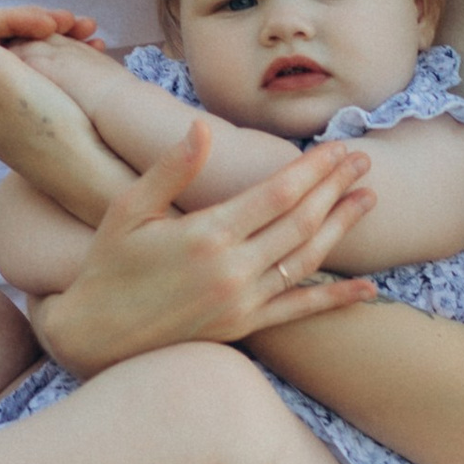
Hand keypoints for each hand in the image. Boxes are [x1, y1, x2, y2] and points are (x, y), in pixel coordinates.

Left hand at [0, 0, 122, 214]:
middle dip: (35, 23)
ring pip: (19, 45)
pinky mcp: (20, 106)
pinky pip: (34, 62)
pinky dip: (59, 50)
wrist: (88, 173)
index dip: (12, 17)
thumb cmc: (46, 129)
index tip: (50, 21)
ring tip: (87, 31)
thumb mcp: (1, 75)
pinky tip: (89, 45)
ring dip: (53, 33)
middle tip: (71, 21)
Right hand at [33, 119, 377, 377]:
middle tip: (363, 161)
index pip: (277, 193)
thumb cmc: (109, 264)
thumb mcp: (129, 209)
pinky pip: (300, 311)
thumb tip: (203, 128)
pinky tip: (368, 289)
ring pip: (307, 260)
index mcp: (206, 234)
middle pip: (301, 221)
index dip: (313, 169)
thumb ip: (171, 168)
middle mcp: (232, 270)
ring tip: (368, 200)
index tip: (338, 147)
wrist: (95, 335)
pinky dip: (337, 299)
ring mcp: (242, 303)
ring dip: (342, 227)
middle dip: (336, 188)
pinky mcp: (244, 328)